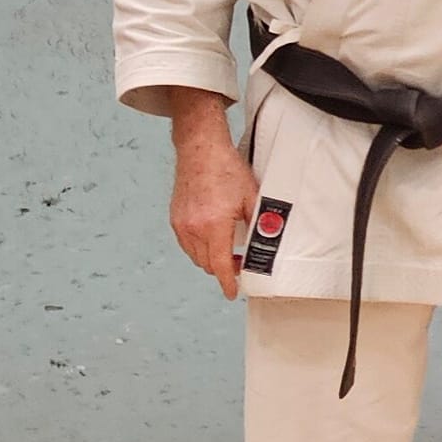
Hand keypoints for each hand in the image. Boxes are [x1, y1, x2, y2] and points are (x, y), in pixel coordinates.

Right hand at [167, 91, 258, 297]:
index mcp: (214, 225)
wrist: (201, 149)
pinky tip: (211, 238)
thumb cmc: (225, 168)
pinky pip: (186, 244)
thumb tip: (266, 240)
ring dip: (210, 258)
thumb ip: (257, 222)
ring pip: (195, 256)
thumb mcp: (250, 196)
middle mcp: (194, 228)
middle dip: (222, 269)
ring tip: (225, 250)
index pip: (219, 265)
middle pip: (207, 264)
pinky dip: (198, 247)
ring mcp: (182, 224)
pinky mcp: (175, 218)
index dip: (227, 282)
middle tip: (237, 263)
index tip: (232, 292)